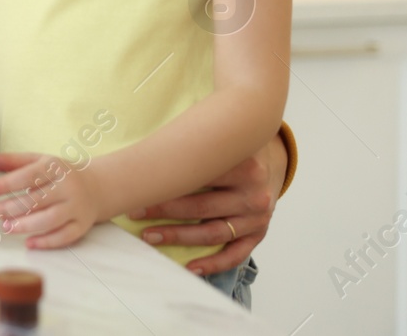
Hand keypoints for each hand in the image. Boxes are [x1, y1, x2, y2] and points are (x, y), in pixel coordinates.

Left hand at [0, 151, 109, 248]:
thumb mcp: (37, 161)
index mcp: (55, 167)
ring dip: (25, 225)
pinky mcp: (82, 226)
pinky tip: (28, 243)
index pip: (28, 175)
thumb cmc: (58, 173)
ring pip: (50, 220)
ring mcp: (76, 208)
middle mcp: (67, 187)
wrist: (97, 186)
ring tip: (4, 227)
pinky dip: (46, 241)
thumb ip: (10, 161)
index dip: (6, 183)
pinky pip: (64, 237)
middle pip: (35, 200)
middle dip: (8, 208)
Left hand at [127, 135, 284, 275]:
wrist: (272, 159)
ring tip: (150, 237)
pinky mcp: (258, 234)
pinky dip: (212, 263)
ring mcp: (257, 218)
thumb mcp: (222, 138)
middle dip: (164, 211)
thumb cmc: (233, 147)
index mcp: (245, 166)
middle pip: (201, 207)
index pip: (199, 178)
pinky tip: (190, 267)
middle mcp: (254, 194)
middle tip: (134, 212)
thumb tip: (149, 145)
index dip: (166, 184)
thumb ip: (195, 140)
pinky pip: (235, 254)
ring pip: (213, 233)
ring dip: (179, 237)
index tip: (137, 188)